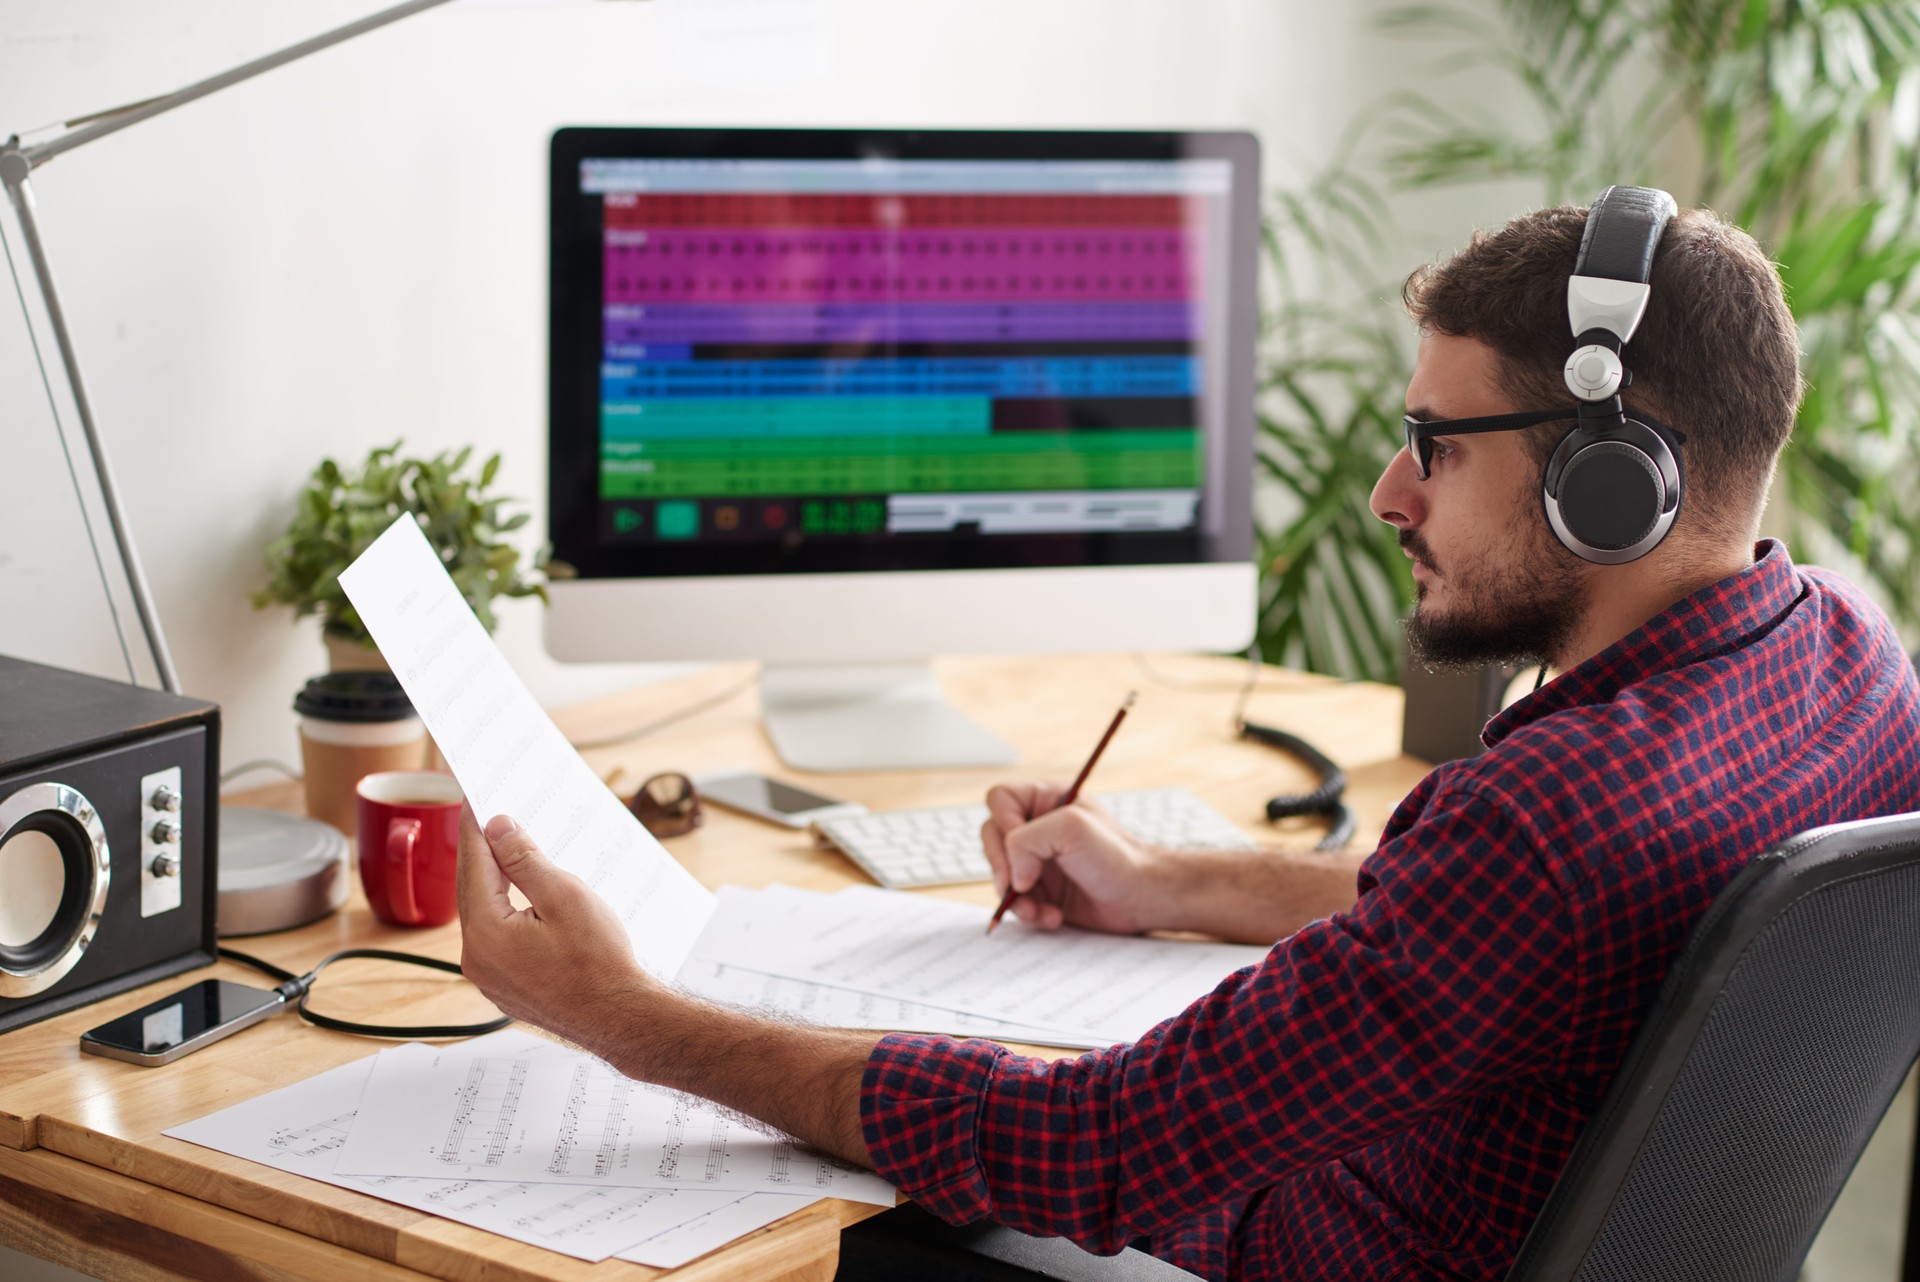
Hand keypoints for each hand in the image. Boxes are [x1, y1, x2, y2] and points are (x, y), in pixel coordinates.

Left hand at [456, 806, 654, 1051]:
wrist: (620, 1019)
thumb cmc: (600, 963)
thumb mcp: (565, 897)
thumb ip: (525, 861)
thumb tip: (498, 830)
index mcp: (487, 933)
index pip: (474, 865)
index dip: (477, 829)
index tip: (475, 800)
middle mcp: (478, 959)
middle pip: (473, 891)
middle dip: (483, 853)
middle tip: (488, 819)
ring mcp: (490, 978)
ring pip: (484, 916)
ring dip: (495, 884)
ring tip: (507, 853)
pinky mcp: (506, 988)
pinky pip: (497, 940)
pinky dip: (505, 913)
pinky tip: (523, 899)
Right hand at [979, 782, 1168, 933]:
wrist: (1143, 898)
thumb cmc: (1118, 857)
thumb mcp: (1070, 830)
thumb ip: (1025, 841)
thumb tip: (1012, 877)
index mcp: (1047, 799)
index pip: (1000, 800)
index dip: (1003, 823)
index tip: (1020, 847)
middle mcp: (1039, 827)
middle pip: (992, 839)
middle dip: (1004, 868)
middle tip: (1020, 886)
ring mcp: (1039, 859)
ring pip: (1000, 874)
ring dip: (1016, 898)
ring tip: (1039, 909)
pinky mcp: (1042, 889)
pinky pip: (1015, 901)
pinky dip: (1029, 913)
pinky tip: (1052, 916)